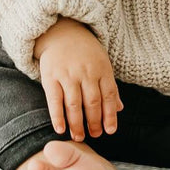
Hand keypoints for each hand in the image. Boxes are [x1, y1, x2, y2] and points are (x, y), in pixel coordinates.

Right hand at [34, 17, 122, 140]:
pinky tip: (60, 129)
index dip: (110, 115)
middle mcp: (86, 72)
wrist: (60, 32)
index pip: (109, 95)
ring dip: (77, 124)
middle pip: (92, 102)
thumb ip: (109, 86)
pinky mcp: (50, 77)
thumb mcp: (102, 63)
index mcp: (101, 68)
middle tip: (94, 135)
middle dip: (94, 122)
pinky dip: (57, 116)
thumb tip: (119, 108)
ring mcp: (67, 74)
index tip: (110, 131)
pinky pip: (54, 100)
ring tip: (79, 137)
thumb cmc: (84, 51)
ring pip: (74, 104)